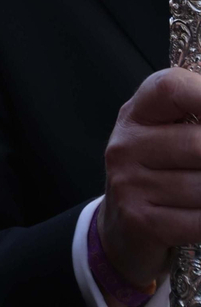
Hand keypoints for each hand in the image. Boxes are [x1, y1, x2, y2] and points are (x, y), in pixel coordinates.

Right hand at [100, 68, 200, 286]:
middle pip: (199, 145)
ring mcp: (129, 183)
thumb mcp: (169, 135)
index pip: (172, 88)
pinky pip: (200, 222)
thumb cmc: (160, 173)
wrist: (122, 226)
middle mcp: (126, 145)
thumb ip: (197, 119)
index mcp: (137, 114)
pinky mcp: (141, 220)